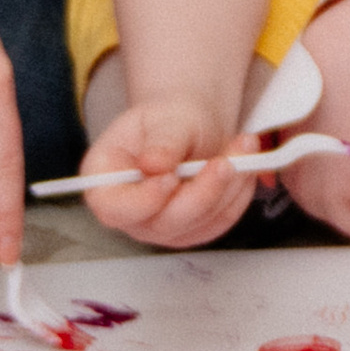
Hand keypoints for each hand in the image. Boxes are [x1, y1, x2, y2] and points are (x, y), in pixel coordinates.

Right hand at [77, 93, 260, 249]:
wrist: (190, 128)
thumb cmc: (169, 122)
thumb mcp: (165, 119)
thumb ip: (162, 141)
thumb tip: (154, 164)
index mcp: (105, 182)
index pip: (113, 208)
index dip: (142, 201)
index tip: (171, 178)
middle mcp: (130, 213)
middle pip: (164, 222)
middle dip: (202, 191)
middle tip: (226, 160)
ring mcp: (162, 227)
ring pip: (199, 223)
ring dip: (229, 186)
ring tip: (244, 145)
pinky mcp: (193, 230)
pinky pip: (222, 220)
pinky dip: (238, 192)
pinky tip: (244, 164)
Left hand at [278, 8, 349, 237]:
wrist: (347, 66)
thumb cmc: (319, 74)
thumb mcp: (286, 109)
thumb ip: (283, 139)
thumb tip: (285, 152)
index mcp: (283, 169)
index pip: (307, 197)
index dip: (327, 181)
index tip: (337, 164)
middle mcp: (303, 187)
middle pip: (331, 217)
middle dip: (348, 196)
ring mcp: (332, 193)